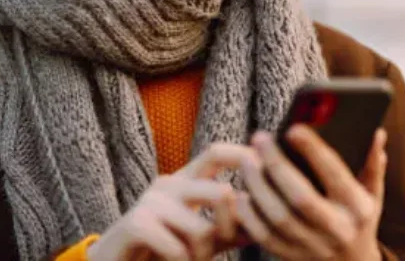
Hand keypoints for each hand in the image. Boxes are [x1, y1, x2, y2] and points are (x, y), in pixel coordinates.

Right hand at [88, 144, 255, 260]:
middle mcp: (168, 184)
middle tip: (218, 246)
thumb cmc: (161, 249)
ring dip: (201, 255)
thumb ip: (229, 228)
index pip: (215, 154)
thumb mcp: (200, 237)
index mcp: (183, 182)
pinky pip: (179, 249)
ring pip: (203, 230)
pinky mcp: (137, 223)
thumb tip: (267, 222)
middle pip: (222, 193)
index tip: (262, 170)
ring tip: (188, 258)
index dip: (242, 156)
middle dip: (230, 228)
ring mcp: (151, 201)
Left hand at [236, 126, 387, 259]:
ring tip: (246, 159)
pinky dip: (249, 215)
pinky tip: (240, 193)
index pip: (336, 176)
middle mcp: (337, 230)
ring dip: (258, 186)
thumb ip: (371, 164)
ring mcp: (313, 246)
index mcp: (358, 208)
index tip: (293, 128)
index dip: (314, 152)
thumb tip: (376, 132)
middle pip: (301, 198)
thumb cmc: (357, 219)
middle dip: (277, 165)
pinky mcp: (291, 257)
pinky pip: (264, 236)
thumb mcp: (372, 195)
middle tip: (260, 138)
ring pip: (279, 217)